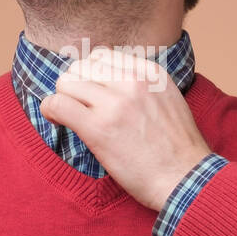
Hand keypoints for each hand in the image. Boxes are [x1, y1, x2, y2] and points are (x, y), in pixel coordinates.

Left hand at [39, 47, 212, 212]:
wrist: (186, 180)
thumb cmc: (178, 149)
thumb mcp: (169, 101)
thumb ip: (143, 85)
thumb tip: (109, 79)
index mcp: (150, 73)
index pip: (103, 55)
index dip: (90, 73)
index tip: (90, 91)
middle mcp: (132, 81)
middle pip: (81, 66)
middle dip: (75, 85)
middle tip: (77, 106)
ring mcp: (115, 103)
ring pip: (66, 82)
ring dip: (63, 98)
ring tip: (68, 115)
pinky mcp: (98, 128)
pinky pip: (58, 104)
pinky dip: (50, 110)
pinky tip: (56, 120)